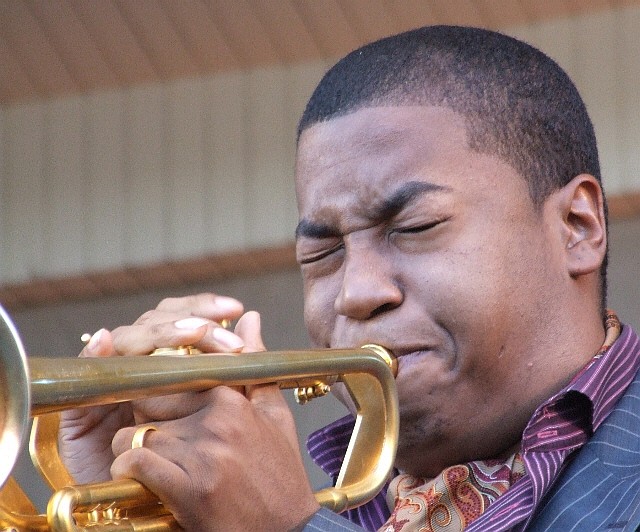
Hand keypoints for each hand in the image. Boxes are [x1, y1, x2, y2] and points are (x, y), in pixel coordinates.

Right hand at [58, 293, 244, 483]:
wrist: (183, 527)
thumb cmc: (215, 478)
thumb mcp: (239, 420)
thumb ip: (243, 370)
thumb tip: (253, 317)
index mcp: (178, 372)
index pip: (184, 324)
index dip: (204, 310)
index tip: (234, 309)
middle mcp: (146, 375)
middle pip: (155, 326)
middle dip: (187, 323)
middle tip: (215, 331)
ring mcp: (117, 391)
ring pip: (126, 344)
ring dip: (155, 334)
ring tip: (189, 334)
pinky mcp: (84, 415)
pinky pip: (85, 378)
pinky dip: (94, 354)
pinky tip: (106, 341)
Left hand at [110, 312, 320, 531]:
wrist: (287, 530)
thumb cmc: (278, 472)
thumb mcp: (272, 412)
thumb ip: (254, 362)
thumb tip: (249, 317)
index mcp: (233, 398)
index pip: (176, 371)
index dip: (161, 387)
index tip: (161, 402)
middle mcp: (216, 420)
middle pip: (149, 400)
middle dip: (144, 417)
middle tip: (158, 435)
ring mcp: (202, 453)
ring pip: (136, 433)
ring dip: (133, 447)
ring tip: (155, 462)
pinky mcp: (188, 488)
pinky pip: (136, 462)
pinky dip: (129, 470)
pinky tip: (143, 479)